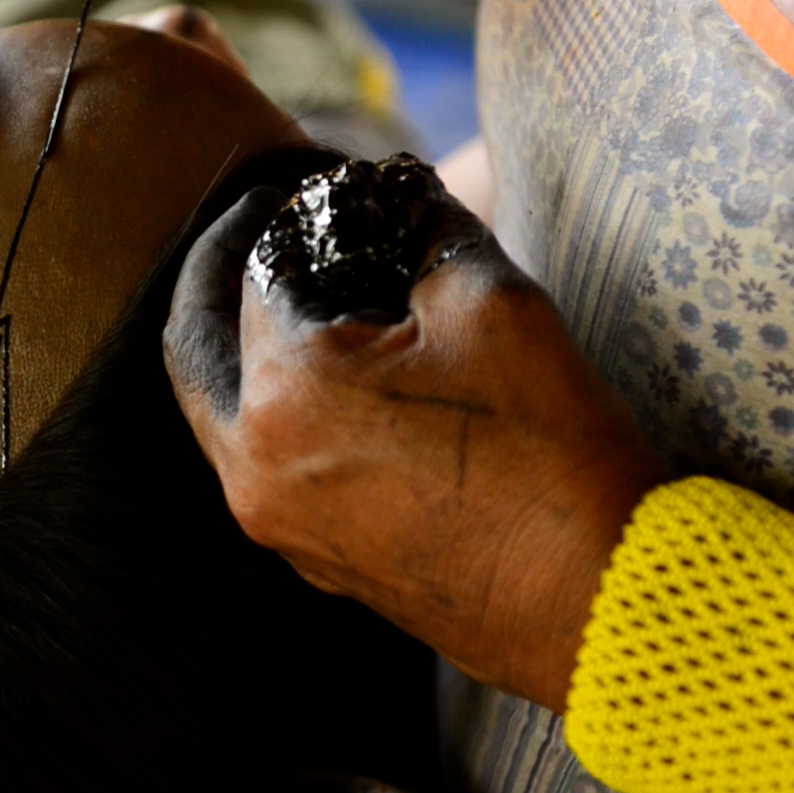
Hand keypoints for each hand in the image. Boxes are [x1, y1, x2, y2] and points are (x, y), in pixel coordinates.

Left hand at [163, 186, 665, 711]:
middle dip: (218, 275)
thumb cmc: (550, 449)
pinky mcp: (310, 559)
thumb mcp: (492, 303)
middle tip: (260, 229)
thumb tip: (395, 201)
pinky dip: (270, 411)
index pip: (255, 272)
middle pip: (196, 345)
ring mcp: (275, 523)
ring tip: (291, 297)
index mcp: (284, 392)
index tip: (315, 192)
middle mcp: (253, 465)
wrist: (597, 600)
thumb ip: (424, 232)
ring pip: (216, 413)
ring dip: (237, 348)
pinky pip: (259, 466)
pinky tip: (326, 379)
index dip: (286, 218)